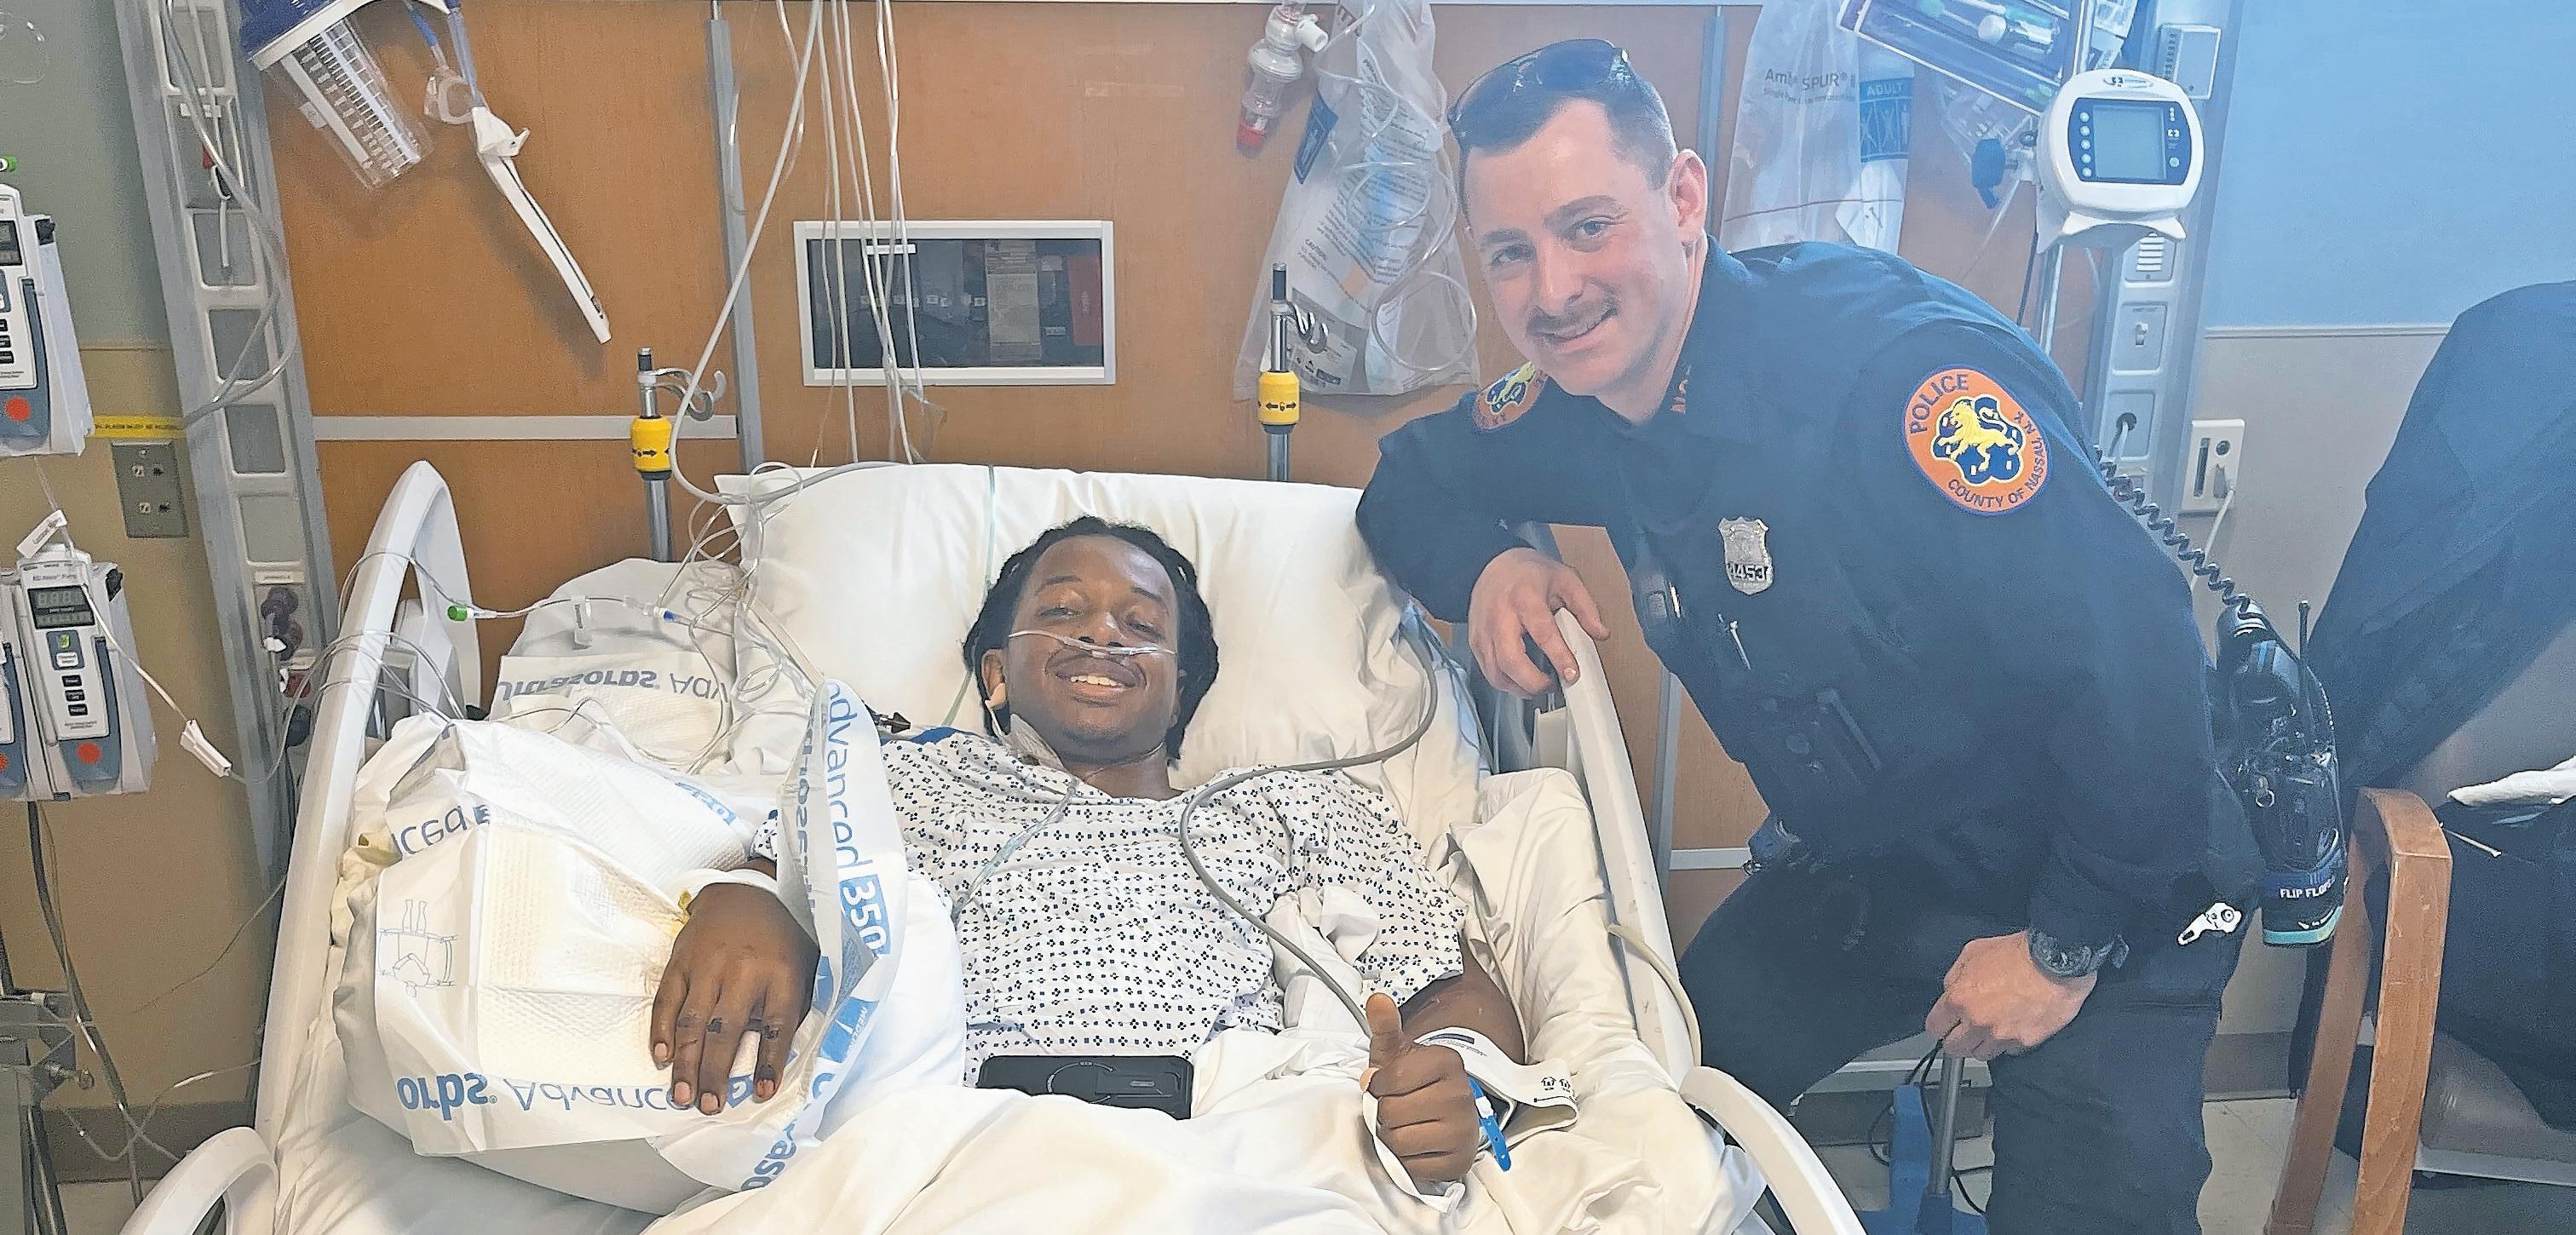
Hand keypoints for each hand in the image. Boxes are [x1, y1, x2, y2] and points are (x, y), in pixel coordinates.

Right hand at [651, 883, 816, 1114]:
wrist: (744, 892)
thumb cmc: (780, 940)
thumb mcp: (804, 965)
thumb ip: (795, 1006)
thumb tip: (786, 1057)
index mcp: (782, 974)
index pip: (777, 1025)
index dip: (768, 1061)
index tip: (761, 1092)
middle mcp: (744, 971)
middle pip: (727, 1030)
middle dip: (716, 1073)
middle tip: (709, 1106)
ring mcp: (708, 965)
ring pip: (694, 1021)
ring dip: (686, 1062)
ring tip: (683, 1095)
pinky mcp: (681, 961)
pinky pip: (667, 1000)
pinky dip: (661, 1031)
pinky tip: (661, 1058)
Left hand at [1363, 992, 1480, 1188]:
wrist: (1439, 1112)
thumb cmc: (1411, 1082)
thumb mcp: (1395, 1052)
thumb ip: (1384, 1026)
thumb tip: (1377, 998)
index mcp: (1446, 1061)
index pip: (1389, 1080)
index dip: (1377, 1087)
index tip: (1385, 1086)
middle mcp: (1461, 1094)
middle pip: (1392, 1114)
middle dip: (1383, 1115)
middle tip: (1395, 1109)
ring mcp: (1464, 1129)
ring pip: (1400, 1142)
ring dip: (1391, 1139)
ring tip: (1404, 1126)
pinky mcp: (1460, 1160)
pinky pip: (1414, 1166)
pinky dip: (1407, 1161)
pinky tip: (1417, 1145)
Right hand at [1467, 548, 1610, 695]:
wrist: (1491, 564)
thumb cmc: (1528, 572)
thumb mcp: (1564, 579)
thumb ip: (1585, 606)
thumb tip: (1600, 632)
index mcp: (1525, 598)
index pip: (1543, 634)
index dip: (1559, 657)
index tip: (1572, 674)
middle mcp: (1500, 617)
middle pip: (1511, 660)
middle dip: (1533, 682)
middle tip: (1551, 685)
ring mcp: (1484, 631)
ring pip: (1496, 672)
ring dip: (1518, 688)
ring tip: (1537, 686)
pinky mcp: (1475, 642)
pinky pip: (1487, 671)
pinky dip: (1505, 683)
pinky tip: (1520, 681)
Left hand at [1924, 931, 2095, 1060]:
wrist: (2057, 961)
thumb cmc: (2019, 953)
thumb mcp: (1974, 951)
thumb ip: (1956, 976)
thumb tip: (1951, 990)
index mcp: (1960, 998)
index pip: (1934, 1027)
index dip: (1938, 1027)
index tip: (1943, 1027)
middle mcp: (1977, 1021)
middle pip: (1954, 1049)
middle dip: (1956, 1041)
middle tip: (1964, 1033)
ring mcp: (2001, 1035)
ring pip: (1981, 1054)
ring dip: (1982, 1045)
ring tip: (1991, 1029)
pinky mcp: (2025, 1042)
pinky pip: (2009, 1051)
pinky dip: (2009, 1043)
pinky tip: (2014, 1028)